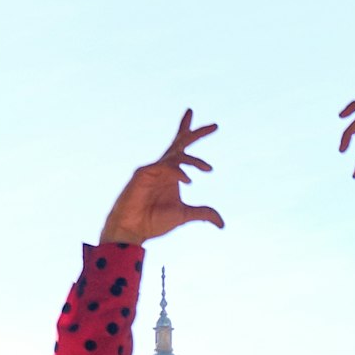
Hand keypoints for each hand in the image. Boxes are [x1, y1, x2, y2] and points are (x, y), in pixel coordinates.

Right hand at [99, 110, 224, 245]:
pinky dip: (178, 172)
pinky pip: (165, 167)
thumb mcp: (184, 215)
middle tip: (215, 126)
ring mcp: (153, 169)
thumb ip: (203, 214)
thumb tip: (222, 224)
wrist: (133, 229)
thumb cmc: (154, 221)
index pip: (183, 150)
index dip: (194, 136)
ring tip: (208, 169)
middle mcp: (163, 168)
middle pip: (180, 143)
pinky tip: (187, 181)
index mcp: (172, 174)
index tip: (214, 136)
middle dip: (196, 133)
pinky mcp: (143, 173)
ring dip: (193, 161)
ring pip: (176, 155)